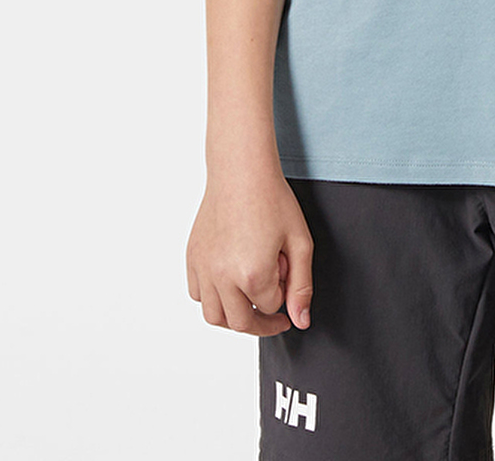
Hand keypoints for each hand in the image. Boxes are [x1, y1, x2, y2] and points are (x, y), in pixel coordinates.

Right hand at [186, 171, 313, 334]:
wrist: (242, 171)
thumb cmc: (272, 200)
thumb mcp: (300, 242)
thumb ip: (302, 286)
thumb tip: (300, 320)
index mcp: (253, 274)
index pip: (270, 307)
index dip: (283, 294)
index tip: (286, 273)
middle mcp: (223, 276)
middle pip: (241, 322)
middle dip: (261, 321)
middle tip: (273, 308)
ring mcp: (204, 268)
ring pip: (214, 316)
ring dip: (233, 316)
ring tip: (249, 300)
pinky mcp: (192, 258)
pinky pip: (197, 293)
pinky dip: (212, 297)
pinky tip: (227, 282)